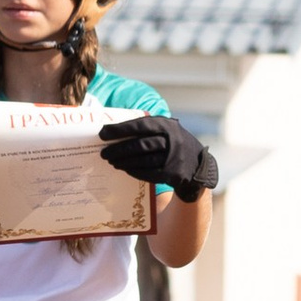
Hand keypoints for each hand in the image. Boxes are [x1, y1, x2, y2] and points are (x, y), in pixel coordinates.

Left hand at [97, 113, 216, 199]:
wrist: (198, 165)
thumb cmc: (174, 144)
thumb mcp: (166, 130)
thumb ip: (147, 129)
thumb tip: (115, 131)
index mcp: (167, 126)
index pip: (140, 125)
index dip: (120, 130)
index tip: (102, 133)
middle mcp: (172, 140)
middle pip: (140, 145)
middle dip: (118, 149)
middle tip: (103, 152)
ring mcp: (173, 158)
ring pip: (143, 160)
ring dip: (124, 161)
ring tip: (111, 161)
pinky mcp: (172, 174)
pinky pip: (148, 173)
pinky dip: (134, 171)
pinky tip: (124, 169)